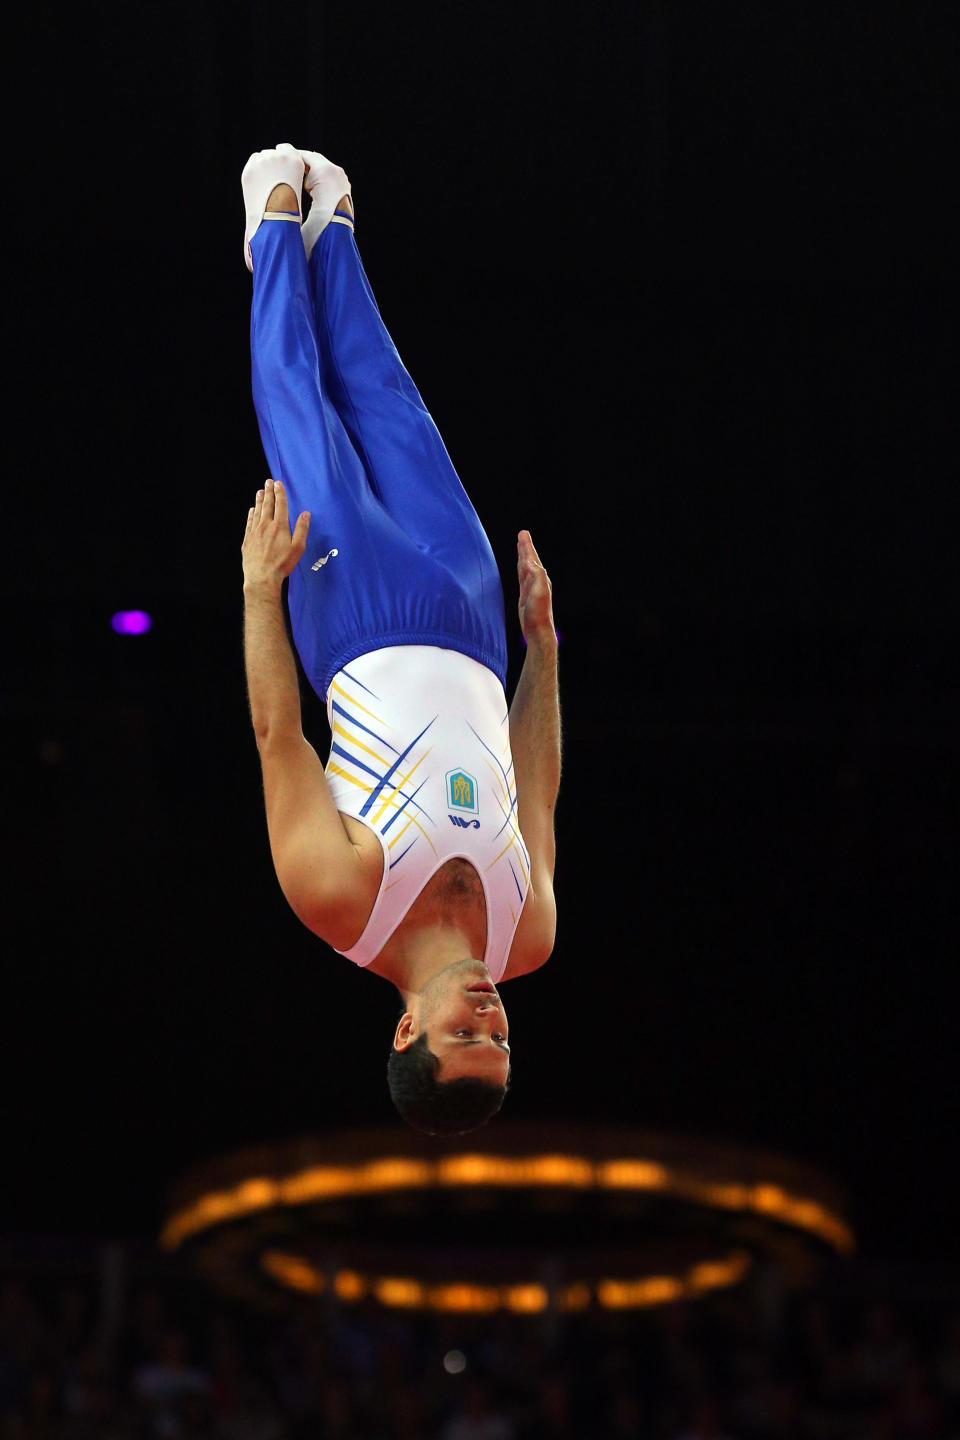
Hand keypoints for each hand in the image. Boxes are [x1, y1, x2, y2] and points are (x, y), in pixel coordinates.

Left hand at [242, 479, 309, 586]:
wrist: (261, 577)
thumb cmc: (282, 564)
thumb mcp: (298, 548)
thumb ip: (302, 529)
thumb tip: (305, 514)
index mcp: (280, 526)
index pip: (280, 505)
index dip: (280, 493)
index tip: (278, 484)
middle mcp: (266, 525)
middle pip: (267, 505)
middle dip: (269, 492)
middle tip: (268, 482)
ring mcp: (255, 532)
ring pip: (257, 512)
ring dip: (259, 500)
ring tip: (260, 492)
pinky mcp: (248, 540)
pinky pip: (249, 523)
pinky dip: (251, 515)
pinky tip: (252, 510)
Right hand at [517, 530, 554, 644]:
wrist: (538, 632)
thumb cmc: (539, 614)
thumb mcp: (539, 591)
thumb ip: (536, 574)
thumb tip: (529, 561)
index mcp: (540, 577)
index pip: (532, 558)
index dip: (527, 546)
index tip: (523, 534)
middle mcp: (537, 581)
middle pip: (529, 560)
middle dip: (525, 547)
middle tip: (522, 535)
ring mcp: (531, 588)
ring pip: (525, 567)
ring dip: (523, 556)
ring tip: (521, 546)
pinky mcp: (525, 596)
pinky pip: (522, 577)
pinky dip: (521, 569)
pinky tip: (521, 568)